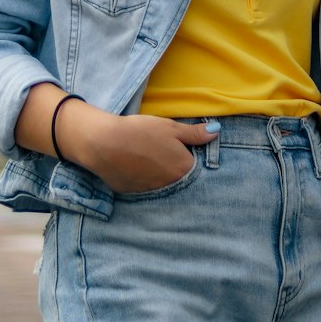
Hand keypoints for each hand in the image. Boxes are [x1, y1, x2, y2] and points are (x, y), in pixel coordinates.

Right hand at [59, 103, 216, 193]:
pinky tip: (134, 165)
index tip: (180, 147)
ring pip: (161, 184)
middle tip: (161, 152)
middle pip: (178, 177)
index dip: (188, 155)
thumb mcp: (170, 127)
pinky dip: (142, 178)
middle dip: (174, 167)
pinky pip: (144, 187)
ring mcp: (150, 192)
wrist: (104, 142)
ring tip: (146, 157)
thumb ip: (194, 133)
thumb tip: (217, 132)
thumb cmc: (140, 131)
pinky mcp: (132, 194)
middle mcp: (170, 185)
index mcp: (183, 168)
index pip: (195, 166)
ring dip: (159, 174)